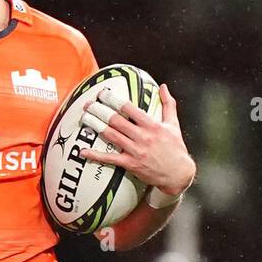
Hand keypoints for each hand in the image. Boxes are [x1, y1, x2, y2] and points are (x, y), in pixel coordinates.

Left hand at [80, 83, 195, 198]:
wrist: (178, 174)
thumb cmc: (175, 149)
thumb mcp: (174, 124)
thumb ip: (168, 104)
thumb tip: (163, 87)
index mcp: (151, 125)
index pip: (129, 108)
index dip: (114, 99)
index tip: (103, 94)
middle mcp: (142, 137)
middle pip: (116, 120)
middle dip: (100, 110)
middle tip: (88, 104)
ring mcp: (135, 151)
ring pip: (111, 135)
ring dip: (96, 126)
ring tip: (84, 117)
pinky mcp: (130, 164)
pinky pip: (110, 158)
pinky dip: (95, 155)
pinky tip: (83, 151)